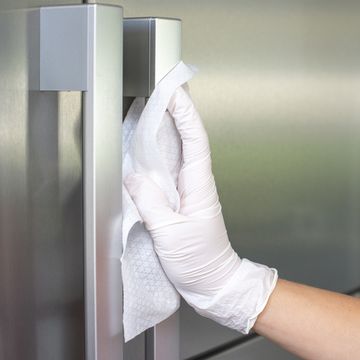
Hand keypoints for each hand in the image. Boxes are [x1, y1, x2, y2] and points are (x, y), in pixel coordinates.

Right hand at [125, 86, 276, 332]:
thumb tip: (134, 177)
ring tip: (158, 111)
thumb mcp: (170, 233)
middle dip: (179, 113)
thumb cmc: (200, 261)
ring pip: (181, 153)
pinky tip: (153, 150)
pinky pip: (171, 170)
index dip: (185, 114)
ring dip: (171, 129)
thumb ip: (151, 203)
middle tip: (165, 92)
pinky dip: (163, 154)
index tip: (174, 93)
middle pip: (189, 140)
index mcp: (199, 187)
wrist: (213, 280)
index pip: (194, 140)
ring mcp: (190, 191)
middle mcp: (196, 184)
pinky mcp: (182, 200)